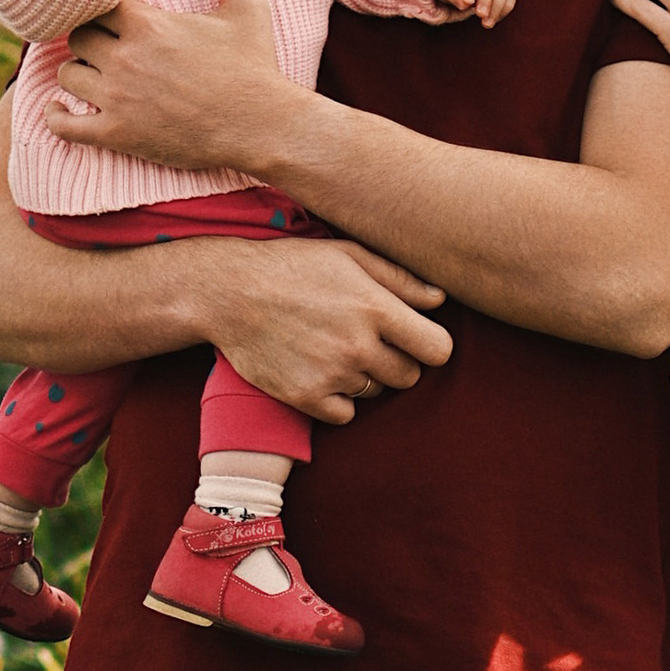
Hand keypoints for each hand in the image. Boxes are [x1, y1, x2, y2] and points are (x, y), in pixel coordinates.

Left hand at [49, 0, 298, 165]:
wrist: (261, 128)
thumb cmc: (254, 66)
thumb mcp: (247, 7)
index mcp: (149, 25)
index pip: (95, 1)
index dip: (97, 2)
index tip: (105, 7)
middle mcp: (126, 59)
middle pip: (77, 35)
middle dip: (87, 35)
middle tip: (100, 39)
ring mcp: (118, 99)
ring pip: (67, 74)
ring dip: (76, 70)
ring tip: (91, 70)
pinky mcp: (118, 135)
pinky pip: (65, 126)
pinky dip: (55, 117)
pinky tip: (58, 108)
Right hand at [193, 237, 453, 422]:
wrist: (228, 292)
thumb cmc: (292, 266)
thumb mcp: (347, 256)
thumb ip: (398, 278)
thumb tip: (440, 299)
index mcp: (375, 307)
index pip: (438, 349)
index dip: (431, 345)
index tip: (415, 338)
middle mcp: (359, 345)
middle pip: (410, 376)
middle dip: (397, 361)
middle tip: (367, 341)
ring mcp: (332, 375)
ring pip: (376, 393)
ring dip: (364, 377)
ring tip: (334, 348)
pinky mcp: (306, 398)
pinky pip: (345, 415)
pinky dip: (338, 399)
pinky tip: (320, 371)